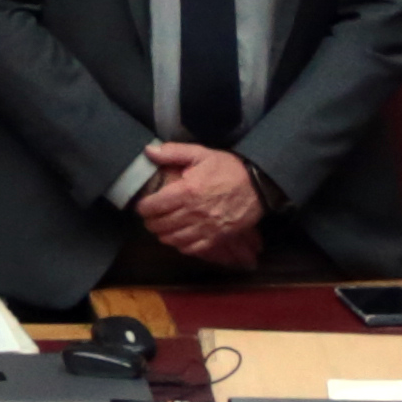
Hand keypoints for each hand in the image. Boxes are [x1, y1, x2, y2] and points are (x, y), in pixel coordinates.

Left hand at [141, 143, 269, 264]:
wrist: (259, 185)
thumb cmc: (228, 168)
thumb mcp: (200, 154)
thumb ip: (172, 152)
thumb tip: (148, 152)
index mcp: (186, 191)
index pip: (153, 206)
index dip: (143, 208)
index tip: (142, 206)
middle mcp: (194, 212)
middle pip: (161, 225)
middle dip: (151, 222)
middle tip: (150, 218)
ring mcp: (207, 227)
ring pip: (174, 239)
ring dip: (164, 235)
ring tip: (162, 229)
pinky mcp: (219, 237)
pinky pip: (194, 248)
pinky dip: (182, 246)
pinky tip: (179, 239)